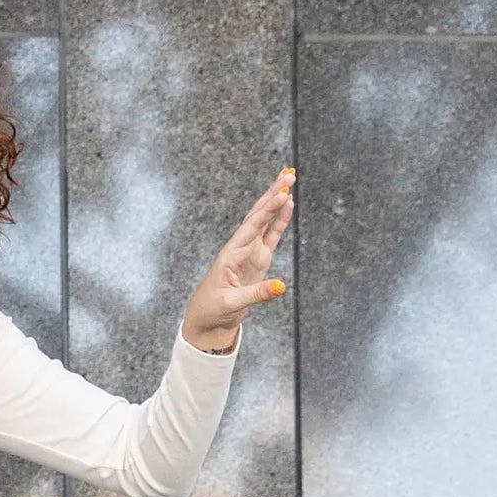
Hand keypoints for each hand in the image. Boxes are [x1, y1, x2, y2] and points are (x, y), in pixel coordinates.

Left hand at [181, 166, 295, 351]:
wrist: (206, 321)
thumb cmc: (211, 310)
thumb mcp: (231, 304)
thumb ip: (256, 294)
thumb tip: (280, 287)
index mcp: (230, 255)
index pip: (251, 227)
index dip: (267, 210)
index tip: (282, 195)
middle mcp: (240, 249)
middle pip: (258, 216)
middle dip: (272, 195)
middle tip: (289, 175)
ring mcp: (250, 253)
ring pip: (264, 222)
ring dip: (276, 203)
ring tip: (290, 181)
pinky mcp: (258, 261)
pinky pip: (270, 236)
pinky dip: (279, 221)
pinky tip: (288, 206)